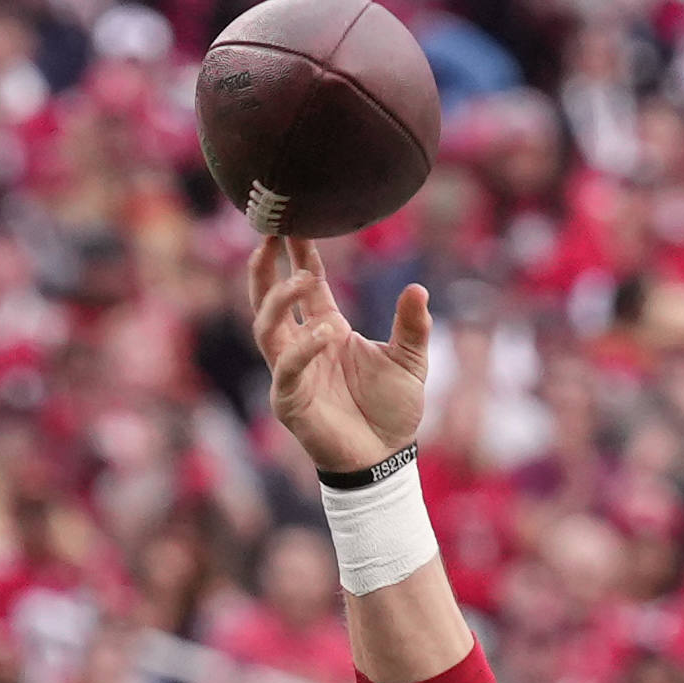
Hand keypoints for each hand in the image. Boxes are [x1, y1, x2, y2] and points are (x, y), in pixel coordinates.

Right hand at [249, 233, 430, 472]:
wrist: (387, 460)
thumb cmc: (393, 411)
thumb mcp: (411, 362)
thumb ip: (413, 327)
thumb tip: (418, 289)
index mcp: (327, 329)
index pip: (307, 284)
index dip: (299, 253)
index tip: (294, 222)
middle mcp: (303, 346)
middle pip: (269, 299)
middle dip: (265, 267)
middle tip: (270, 235)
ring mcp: (291, 373)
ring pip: (266, 328)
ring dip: (280, 300)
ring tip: (303, 279)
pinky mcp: (289, 401)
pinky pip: (286, 369)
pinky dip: (302, 350)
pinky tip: (324, 334)